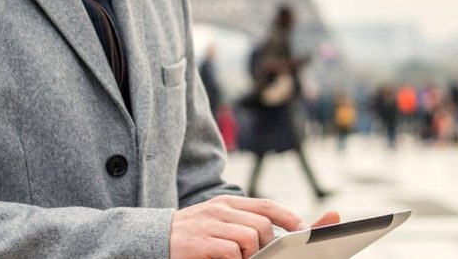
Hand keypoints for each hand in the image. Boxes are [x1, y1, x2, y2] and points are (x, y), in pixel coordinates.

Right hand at [169, 195, 333, 257]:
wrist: (153, 240)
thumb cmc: (190, 236)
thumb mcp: (217, 221)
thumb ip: (242, 222)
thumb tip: (272, 232)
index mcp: (226, 203)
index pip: (266, 205)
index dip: (289, 217)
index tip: (304, 230)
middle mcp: (220, 210)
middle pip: (263, 225)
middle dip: (269, 245)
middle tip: (260, 256)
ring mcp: (210, 225)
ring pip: (251, 238)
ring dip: (251, 255)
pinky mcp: (201, 243)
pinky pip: (232, 252)